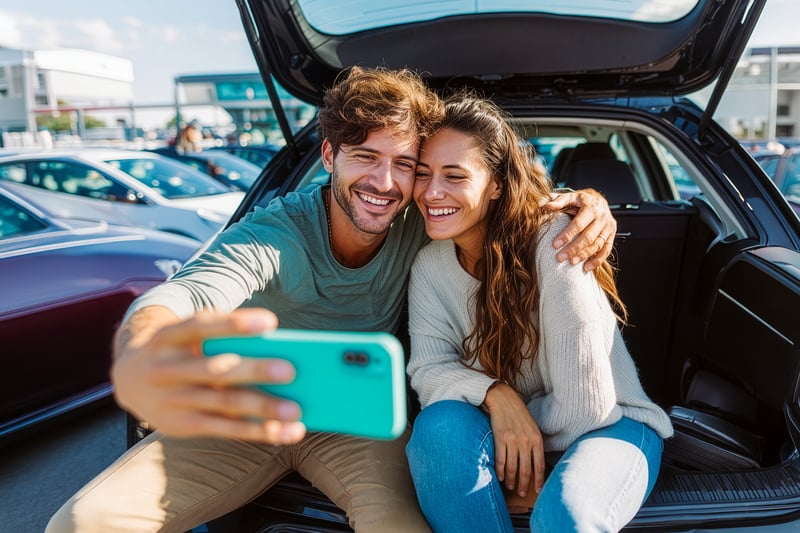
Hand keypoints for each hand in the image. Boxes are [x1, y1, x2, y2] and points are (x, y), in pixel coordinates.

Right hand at [111, 306, 306, 443]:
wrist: (127, 378)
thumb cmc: (176, 350)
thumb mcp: (184, 336)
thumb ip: (217, 338)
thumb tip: (275, 351)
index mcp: (168, 336)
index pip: (201, 325)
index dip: (234, 324)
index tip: (271, 322)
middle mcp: (165, 368)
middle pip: (215, 370)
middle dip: (253, 370)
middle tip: (290, 371)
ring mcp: (171, 400)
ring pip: (224, 404)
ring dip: (263, 408)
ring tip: (296, 410)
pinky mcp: (179, 426)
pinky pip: (224, 429)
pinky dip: (258, 430)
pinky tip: (285, 430)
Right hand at [483, 383, 544, 506]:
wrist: (503, 398)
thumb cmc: (518, 413)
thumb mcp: (532, 427)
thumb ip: (535, 443)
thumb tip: (535, 463)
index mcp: (536, 439)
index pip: (539, 465)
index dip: (538, 479)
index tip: (537, 490)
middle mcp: (525, 441)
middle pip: (526, 469)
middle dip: (524, 484)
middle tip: (522, 493)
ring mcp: (512, 440)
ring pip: (512, 467)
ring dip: (511, 480)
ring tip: (510, 486)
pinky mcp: (500, 438)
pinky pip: (500, 460)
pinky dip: (500, 471)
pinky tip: (500, 477)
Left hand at [544, 188, 616, 271]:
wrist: (599, 200)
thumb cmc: (582, 200)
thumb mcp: (571, 197)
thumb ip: (559, 201)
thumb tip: (546, 206)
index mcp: (591, 207)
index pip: (579, 223)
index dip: (567, 235)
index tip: (555, 244)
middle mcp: (602, 218)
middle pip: (588, 236)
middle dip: (573, 248)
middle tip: (560, 257)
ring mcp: (608, 228)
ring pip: (597, 244)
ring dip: (584, 255)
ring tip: (571, 262)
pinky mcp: (611, 235)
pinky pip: (606, 250)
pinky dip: (597, 260)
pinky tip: (587, 267)